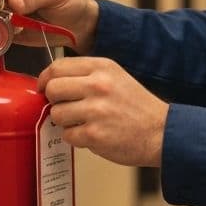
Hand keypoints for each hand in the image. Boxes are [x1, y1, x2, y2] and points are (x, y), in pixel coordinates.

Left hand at [38, 57, 167, 167]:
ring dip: (66, 122)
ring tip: (84, 122)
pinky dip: (77, 138)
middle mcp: (98, 85)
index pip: (58, 67)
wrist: (161, 132)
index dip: (46, 79)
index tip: (45, 88)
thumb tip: (51, 82)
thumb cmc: (136, 106)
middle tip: (67, 107)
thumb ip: (85, 75)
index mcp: (102, 67)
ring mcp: (96, 110)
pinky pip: (67, 135)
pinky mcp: (95, 134)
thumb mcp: (115, 77)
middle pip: (52, 89)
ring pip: (56, 114)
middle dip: (54, 101)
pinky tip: (93, 134)